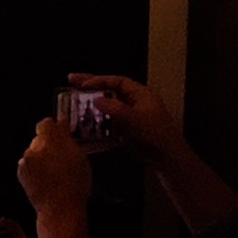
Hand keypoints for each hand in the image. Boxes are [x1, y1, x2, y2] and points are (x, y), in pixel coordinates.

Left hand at [16, 108, 91, 219]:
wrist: (59, 208)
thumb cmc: (75, 184)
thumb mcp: (80, 157)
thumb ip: (67, 138)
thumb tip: (60, 124)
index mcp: (52, 142)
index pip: (46, 123)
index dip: (53, 126)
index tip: (59, 131)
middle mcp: (34, 148)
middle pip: (40, 138)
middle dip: (49, 144)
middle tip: (62, 155)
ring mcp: (25, 161)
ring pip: (34, 151)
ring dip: (42, 156)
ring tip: (55, 170)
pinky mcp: (20, 172)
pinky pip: (29, 163)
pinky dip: (36, 167)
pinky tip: (46, 177)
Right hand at [65, 71, 180, 157]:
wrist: (166, 157)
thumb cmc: (154, 134)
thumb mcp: (133, 118)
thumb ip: (113, 108)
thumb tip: (95, 100)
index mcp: (141, 94)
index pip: (117, 81)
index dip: (99, 80)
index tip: (82, 83)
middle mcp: (135, 102)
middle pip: (110, 90)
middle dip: (91, 86)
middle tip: (71, 81)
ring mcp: (130, 116)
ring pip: (107, 106)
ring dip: (92, 105)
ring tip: (73, 102)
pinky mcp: (127, 129)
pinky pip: (108, 121)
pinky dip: (96, 121)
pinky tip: (84, 123)